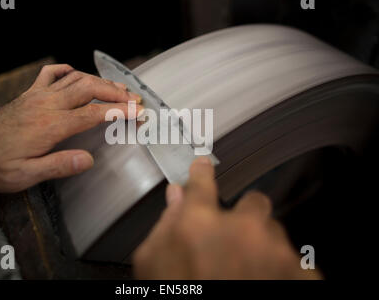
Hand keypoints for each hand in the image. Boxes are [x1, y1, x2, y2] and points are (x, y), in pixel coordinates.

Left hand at [0, 64, 141, 192]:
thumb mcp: (25, 175)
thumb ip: (58, 166)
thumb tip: (88, 160)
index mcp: (51, 125)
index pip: (94, 113)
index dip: (119, 112)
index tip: (137, 112)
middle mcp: (47, 105)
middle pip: (89, 89)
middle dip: (116, 92)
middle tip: (135, 98)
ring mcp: (38, 96)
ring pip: (75, 79)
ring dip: (99, 81)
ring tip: (118, 87)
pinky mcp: (30, 94)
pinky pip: (51, 74)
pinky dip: (67, 70)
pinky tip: (76, 72)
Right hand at [133, 157, 321, 279]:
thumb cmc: (177, 296)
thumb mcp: (152, 264)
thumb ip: (164, 224)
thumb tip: (174, 196)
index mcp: (199, 224)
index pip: (202, 183)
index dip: (202, 173)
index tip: (204, 167)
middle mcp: (242, 230)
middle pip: (254, 202)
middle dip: (245, 217)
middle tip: (234, 242)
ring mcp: (276, 253)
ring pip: (275, 233)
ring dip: (263, 247)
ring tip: (247, 274)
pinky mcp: (302, 276)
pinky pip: (297, 262)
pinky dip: (283, 272)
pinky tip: (264, 285)